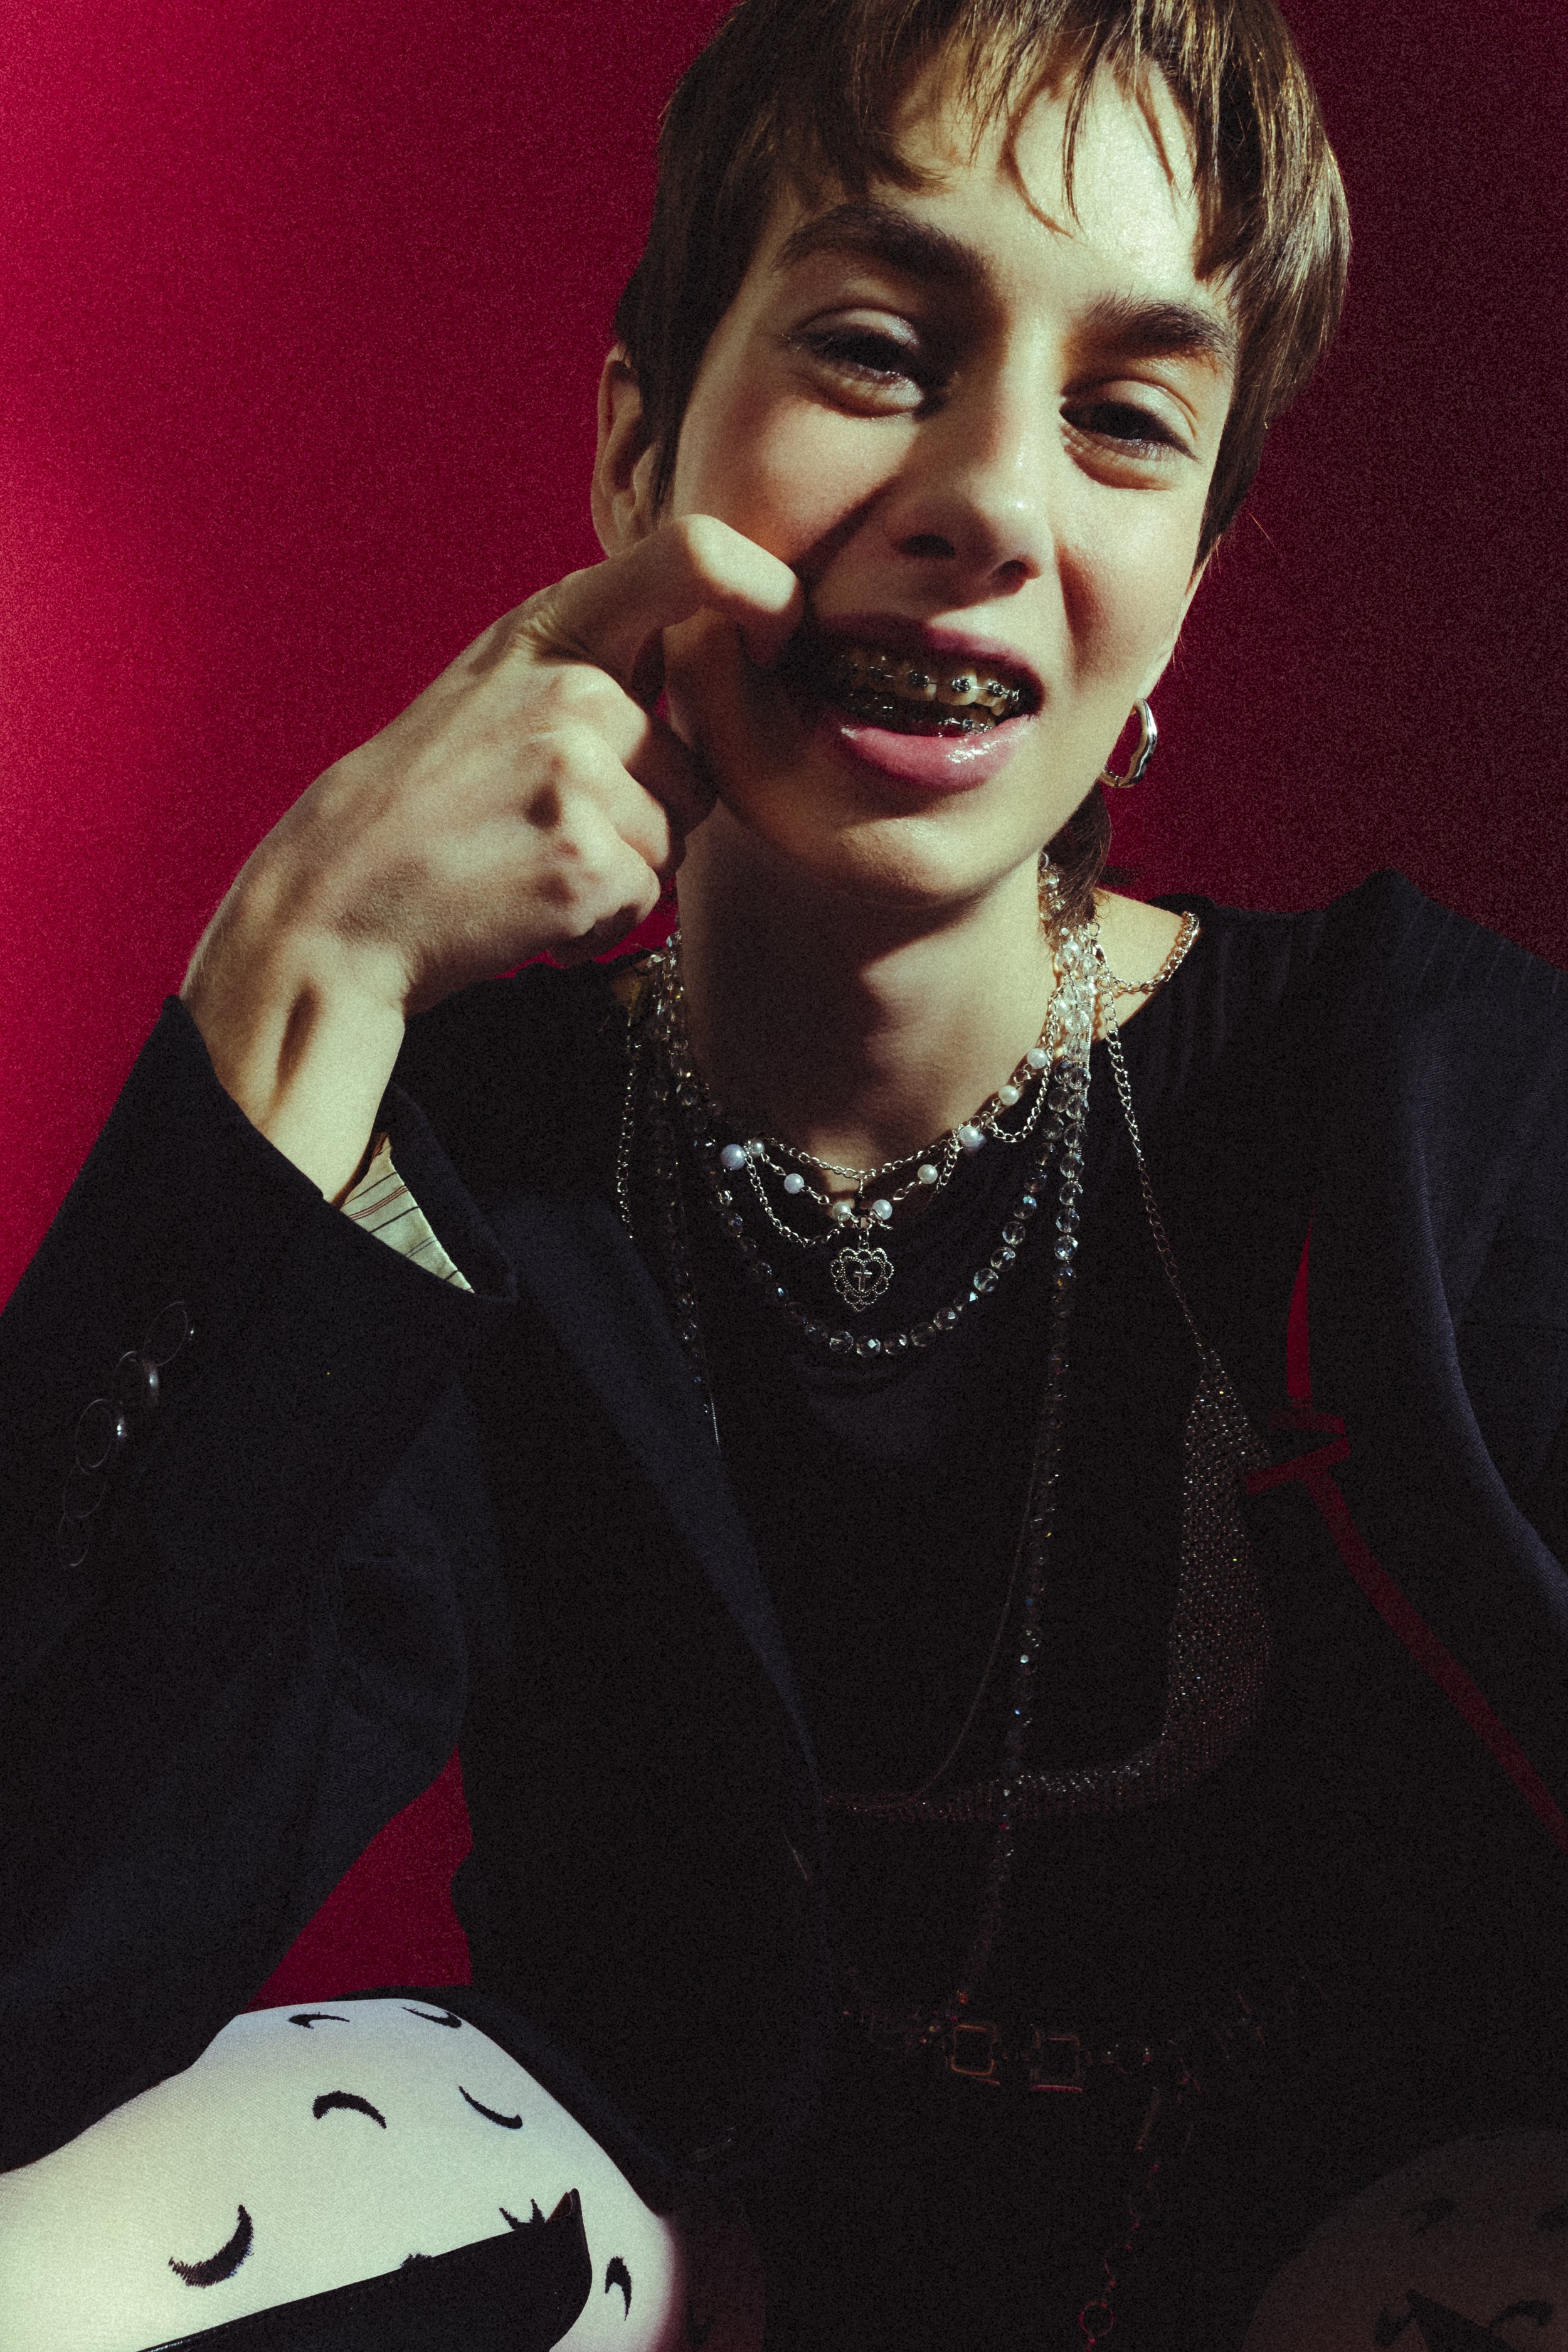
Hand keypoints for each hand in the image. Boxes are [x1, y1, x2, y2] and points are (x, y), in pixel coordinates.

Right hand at [181, 516, 801, 1194]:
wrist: (336, 899)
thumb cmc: (429, 802)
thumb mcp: (501, 686)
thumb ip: (599, 660)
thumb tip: (723, 639)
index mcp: (554, 626)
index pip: (696, 554)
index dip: (767, 592)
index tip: (783, 637)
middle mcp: (573, 686)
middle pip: (699, 768)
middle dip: (647, 819)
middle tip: (543, 829)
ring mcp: (577, 771)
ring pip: (676, 843)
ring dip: (619, 877)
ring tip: (525, 865)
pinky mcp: (584, 860)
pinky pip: (645, 902)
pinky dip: (594, 925)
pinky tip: (523, 907)